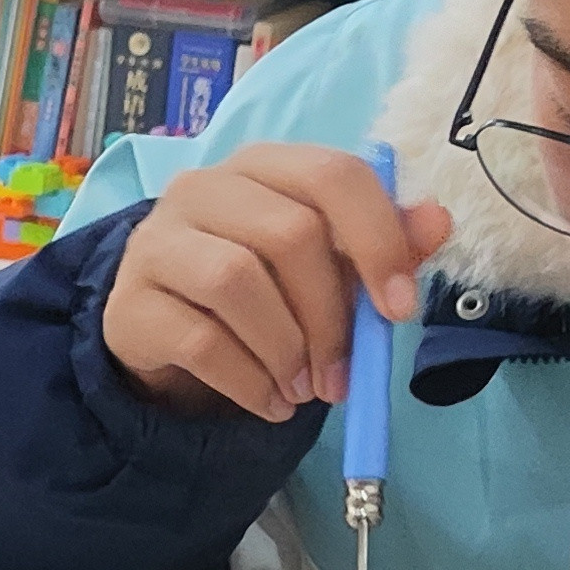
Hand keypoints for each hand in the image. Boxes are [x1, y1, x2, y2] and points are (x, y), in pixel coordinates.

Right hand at [96, 143, 456, 422]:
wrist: (165, 327)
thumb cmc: (262, 286)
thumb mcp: (327, 264)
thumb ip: (382, 243)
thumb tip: (438, 221)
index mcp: (265, 167)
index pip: (332, 174)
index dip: (377, 239)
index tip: (399, 309)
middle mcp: (205, 188)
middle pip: (288, 233)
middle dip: (330, 317)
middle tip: (342, 377)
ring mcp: (159, 241)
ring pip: (236, 282)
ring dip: (286, 350)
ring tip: (303, 390)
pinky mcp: (132, 302)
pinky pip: (199, 339)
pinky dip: (248, 381)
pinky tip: (269, 402)